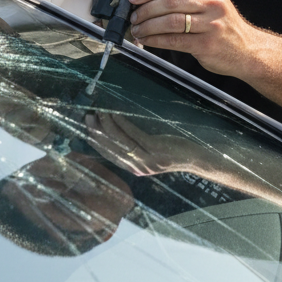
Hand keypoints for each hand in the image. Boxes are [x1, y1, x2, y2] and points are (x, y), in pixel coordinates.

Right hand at [85, 111, 207, 176]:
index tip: (87, 130)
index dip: (97, 142)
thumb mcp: (150, 152)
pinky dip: (123, 124)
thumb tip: (116, 134)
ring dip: (108, 126)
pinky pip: (135, 136)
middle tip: (88, 117)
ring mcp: (147, 159)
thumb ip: (135, 148)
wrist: (194, 158)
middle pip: (112, 149)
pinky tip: (117, 114)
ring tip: (101, 112)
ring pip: (121, 142)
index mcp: (135, 168)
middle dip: (98, 132)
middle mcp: (138, 167)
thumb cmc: (171, 150)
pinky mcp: (156, 149)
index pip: (110, 156)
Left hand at [128, 0, 257, 77]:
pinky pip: (174, 40)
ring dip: (148, 26)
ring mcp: (211, 24)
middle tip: (134, 16)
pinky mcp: (206, 44)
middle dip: (145, 9)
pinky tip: (148, 40)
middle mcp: (212, 3)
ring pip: (170, 21)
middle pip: (169, 1)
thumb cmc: (224, 26)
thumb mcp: (212, 3)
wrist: (248, 50)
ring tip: (138, 29)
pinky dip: (156, 40)